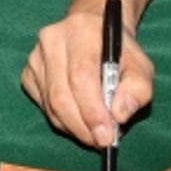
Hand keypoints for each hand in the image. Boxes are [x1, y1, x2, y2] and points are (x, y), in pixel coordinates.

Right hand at [21, 7, 152, 146]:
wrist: (95, 30)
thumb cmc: (120, 52)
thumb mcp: (140, 65)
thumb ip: (138, 89)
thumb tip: (119, 114)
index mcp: (82, 29)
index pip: (81, 76)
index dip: (92, 110)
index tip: (106, 136)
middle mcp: (53, 40)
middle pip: (61, 95)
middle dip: (83, 126)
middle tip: (102, 141)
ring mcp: (36, 57)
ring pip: (51, 105)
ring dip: (74, 127)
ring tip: (94, 131)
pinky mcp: (29, 73)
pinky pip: (43, 107)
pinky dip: (62, 121)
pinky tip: (79, 118)